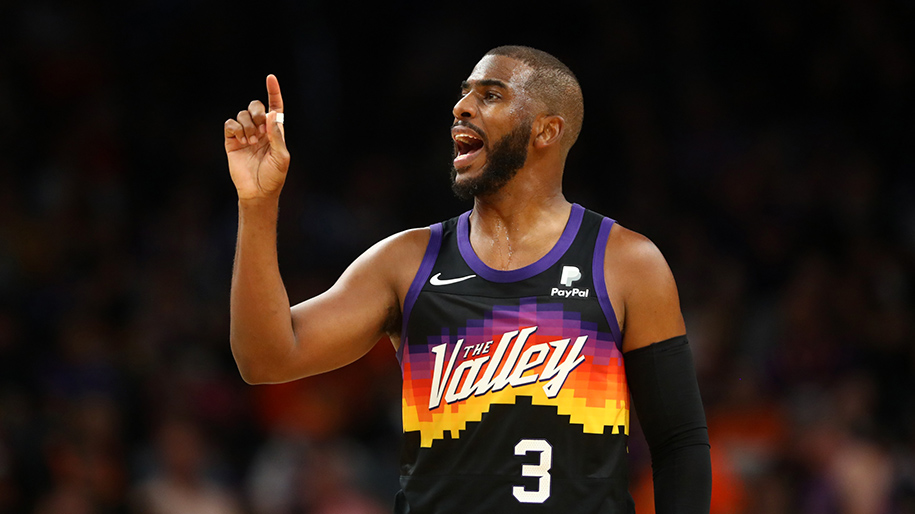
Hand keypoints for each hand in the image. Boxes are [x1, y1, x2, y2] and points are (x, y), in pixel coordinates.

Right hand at [224, 74, 288, 199]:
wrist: (258, 192)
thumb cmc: (274, 176)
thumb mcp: (281, 156)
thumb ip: (277, 135)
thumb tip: (272, 114)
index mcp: (275, 131)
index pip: (275, 107)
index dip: (273, 91)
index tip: (270, 77)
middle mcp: (260, 130)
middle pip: (256, 106)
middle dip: (258, 112)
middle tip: (261, 127)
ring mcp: (245, 135)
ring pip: (242, 114)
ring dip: (248, 125)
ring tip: (252, 141)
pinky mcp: (232, 141)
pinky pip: (230, 124)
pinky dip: (235, 128)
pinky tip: (242, 139)